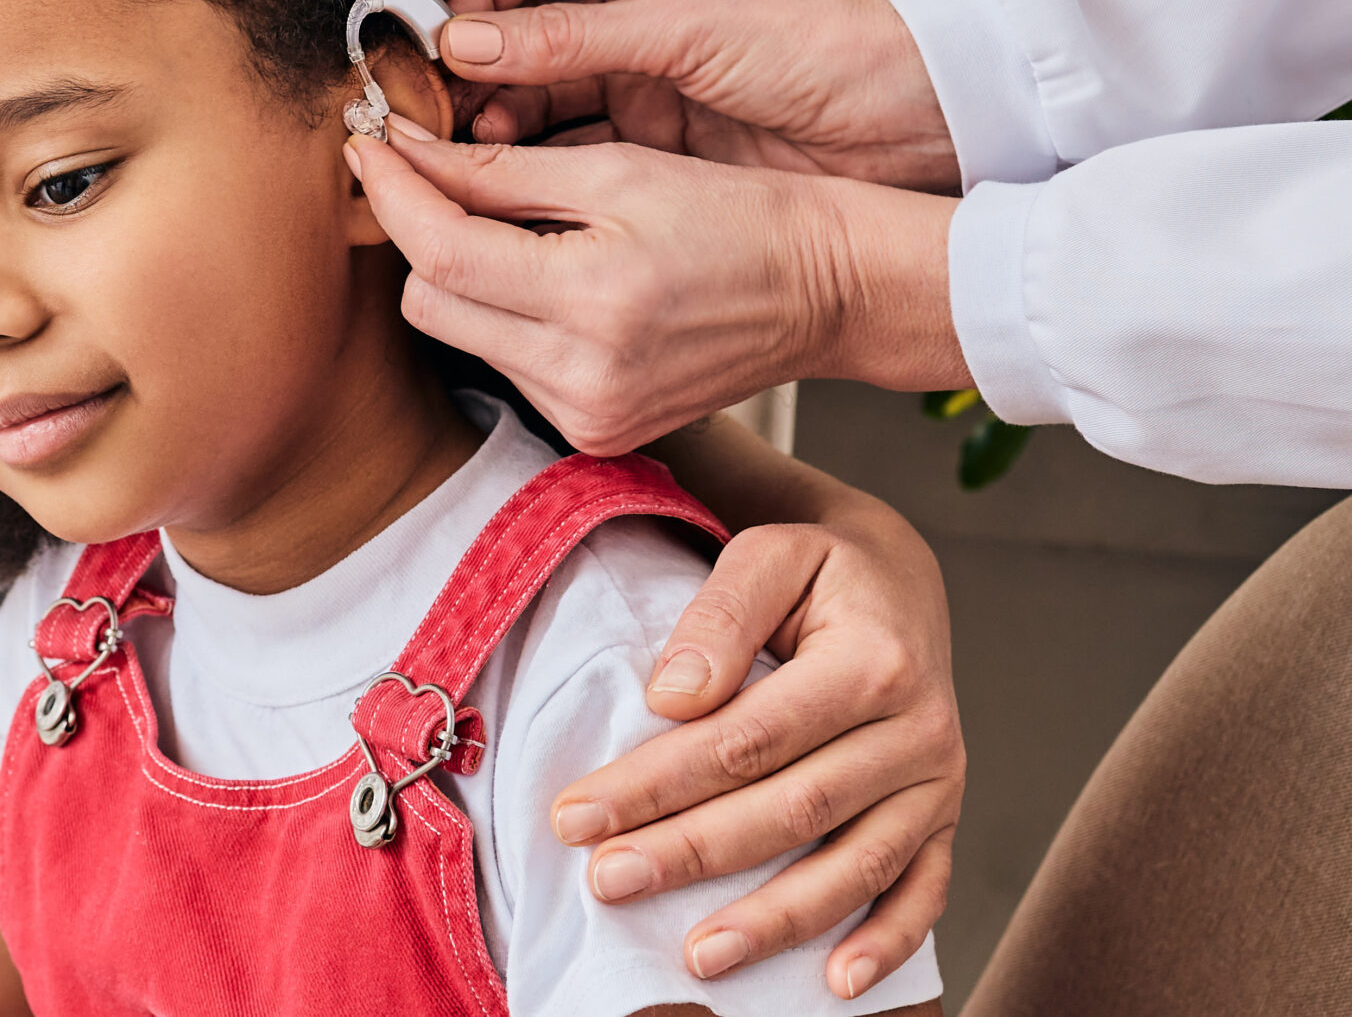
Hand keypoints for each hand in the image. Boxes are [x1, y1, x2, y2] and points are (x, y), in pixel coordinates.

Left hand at [347, 126, 964, 451]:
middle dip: (424, 234)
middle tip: (439, 175)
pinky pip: (506, 364)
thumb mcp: (617, 170)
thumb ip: (498, 170)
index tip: (369, 145)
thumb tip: (402, 152)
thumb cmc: (735, 214)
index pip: (439, 253)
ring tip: (517, 226)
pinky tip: (553, 279)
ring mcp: (587, 415)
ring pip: (460, 333)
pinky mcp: (594, 431)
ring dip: (465, 275)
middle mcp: (582, 377)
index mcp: (592, 301)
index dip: (393, 193)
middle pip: (430, 302)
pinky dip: (508, 316)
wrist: (825, 290)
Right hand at [439, 0, 959, 191]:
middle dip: (481, 63)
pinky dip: (537, 155)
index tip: (444, 30)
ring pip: (544, 90)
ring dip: (502, 113)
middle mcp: (640, 7)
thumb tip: (464, 42)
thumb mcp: (682, 28)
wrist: (901, 127)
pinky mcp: (655, 136)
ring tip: (473, 139)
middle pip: (528, 28)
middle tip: (439, 99)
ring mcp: (645, 74)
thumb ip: (567, 37)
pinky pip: (575, 141)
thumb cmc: (815, 46)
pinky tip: (508, 170)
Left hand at [556, 494, 962, 1003]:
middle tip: (606, 880)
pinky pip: (922, 890)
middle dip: (690, 852)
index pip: (747, 739)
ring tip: (695, 957)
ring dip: (774, 921)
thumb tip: (672, 699)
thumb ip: (719, 615)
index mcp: (871, 661)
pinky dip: (886, 943)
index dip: (658, 782)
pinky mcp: (944, 817)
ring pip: (852, 867)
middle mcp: (918, 730)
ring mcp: (937, 782)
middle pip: (790, 809)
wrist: (899, 578)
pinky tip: (835, 986)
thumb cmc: (816, 567)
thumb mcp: (769, 550)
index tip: (578, 814)